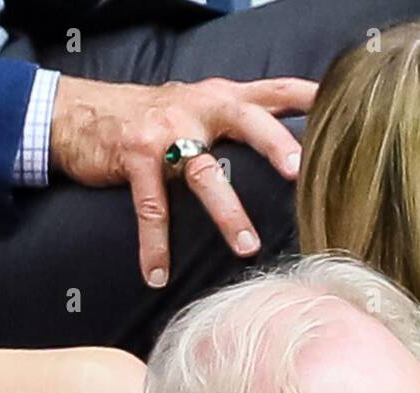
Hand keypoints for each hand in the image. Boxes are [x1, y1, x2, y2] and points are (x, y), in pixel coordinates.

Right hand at [50, 75, 316, 286]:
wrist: (81, 111)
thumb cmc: (151, 117)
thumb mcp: (199, 105)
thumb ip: (240, 117)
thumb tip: (291, 150)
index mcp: (223, 97)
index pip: (274, 90)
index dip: (307, 97)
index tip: (338, 112)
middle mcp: (200, 107)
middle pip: (247, 120)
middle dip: (275, 143)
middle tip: (300, 172)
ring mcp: (166, 130)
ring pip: (203, 172)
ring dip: (228, 212)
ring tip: (248, 248)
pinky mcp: (135, 155)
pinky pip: (151, 207)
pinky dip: (155, 245)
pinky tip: (157, 275)